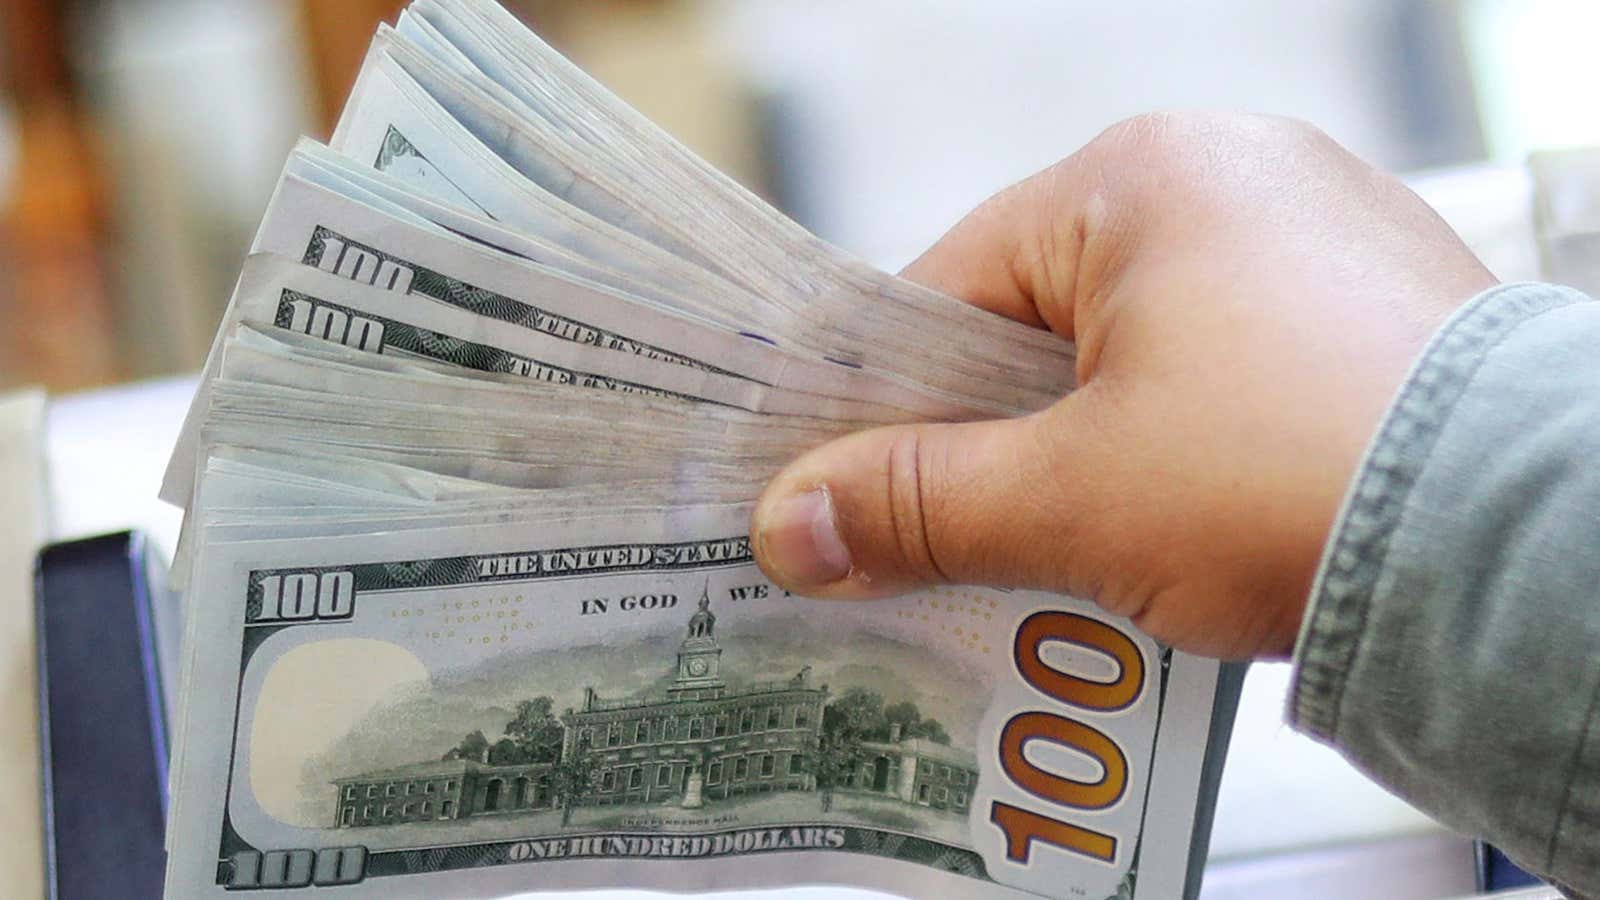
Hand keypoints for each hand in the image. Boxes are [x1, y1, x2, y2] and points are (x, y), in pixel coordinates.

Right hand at [750, 112, 1496, 659]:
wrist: (1520, 552)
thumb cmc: (1290, 479)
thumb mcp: (1068, 499)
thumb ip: (914, 504)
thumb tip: (789, 526)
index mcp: (1141, 176)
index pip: (952, 284)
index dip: (890, 399)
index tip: (849, 490)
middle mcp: (1235, 176)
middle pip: (1044, 322)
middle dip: (995, 440)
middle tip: (951, 545)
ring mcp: (1318, 239)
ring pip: (1136, 355)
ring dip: (1087, 456)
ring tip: (1068, 556)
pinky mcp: (1373, 311)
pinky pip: (1226, 373)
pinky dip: (1180, 449)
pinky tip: (1174, 533)